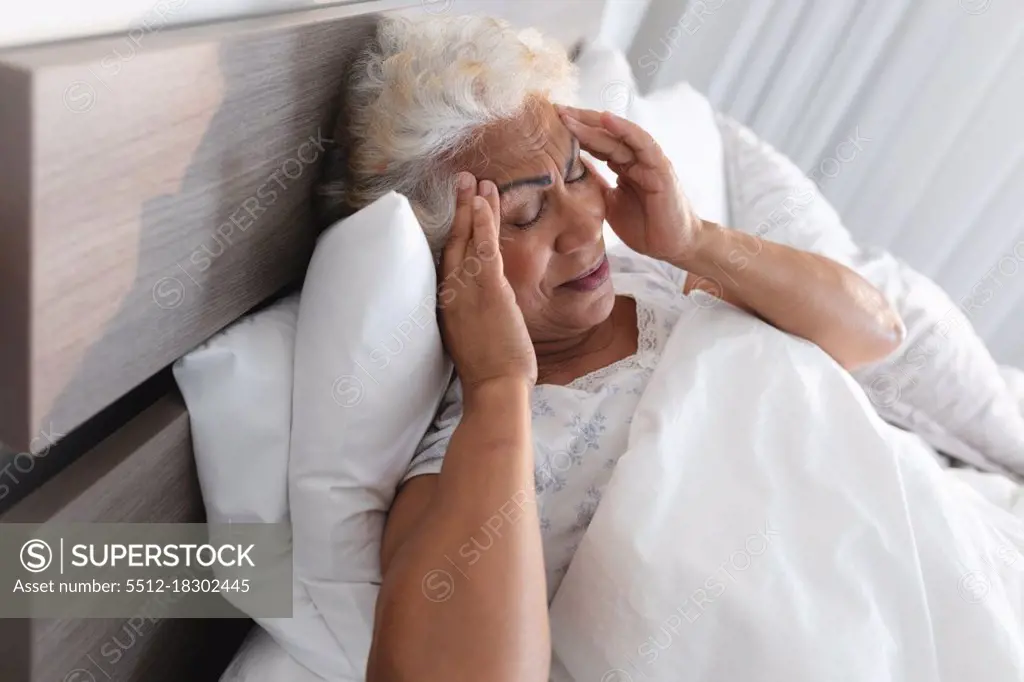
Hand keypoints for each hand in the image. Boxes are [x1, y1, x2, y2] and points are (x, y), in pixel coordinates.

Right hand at [438, 172, 537, 393]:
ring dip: (473, 206)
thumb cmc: (490, 375)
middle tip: (462, 181)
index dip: (453, 234)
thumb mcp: (474, 343)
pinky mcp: (487, 289)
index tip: (458, 213)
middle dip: (458, 210)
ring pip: (468, 239)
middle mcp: (451, 294)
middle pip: (453, 242)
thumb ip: (475, 319)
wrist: (495, 389)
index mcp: (447, 307)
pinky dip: (483, 221)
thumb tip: (484, 312)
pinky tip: (484, 200)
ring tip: (476, 180)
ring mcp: (467, 289)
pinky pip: (483, 246)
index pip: (448, 262)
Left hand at [557, 105, 704, 262]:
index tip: (546, 125)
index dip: (573, 134)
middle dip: (578, 122)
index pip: (595, 143)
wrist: (672, 246)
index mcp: (622, 165)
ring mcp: (648, 160)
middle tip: (551, 111)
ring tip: (569, 115)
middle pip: (603, 134)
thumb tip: (568, 172)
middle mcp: (634, 158)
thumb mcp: (609, 204)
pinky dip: (625, 130)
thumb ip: (594, 185)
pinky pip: (642, 143)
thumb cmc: (644, 227)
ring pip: (618, 135)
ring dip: (593, 123)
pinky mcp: (660, 167)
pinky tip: (606, 119)